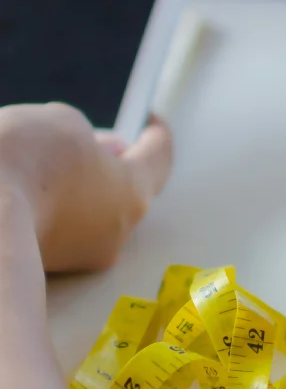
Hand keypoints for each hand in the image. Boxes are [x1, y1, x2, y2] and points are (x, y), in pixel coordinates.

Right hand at [0, 103, 172, 272]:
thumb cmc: (23, 162)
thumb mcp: (62, 121)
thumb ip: (88, 133)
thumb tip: (91, 147)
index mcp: (135, 191)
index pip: (159, 157)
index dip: (153, 133)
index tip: (148, 121)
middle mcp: (118, 231)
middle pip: (125, 187)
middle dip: (110, 162)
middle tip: (91, 140)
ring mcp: (82, 255)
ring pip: (90, 212)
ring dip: (77, 188)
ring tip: (45, 164)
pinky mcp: (47, 267)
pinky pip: (59, 228)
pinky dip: (49, 208)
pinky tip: (26, 191)